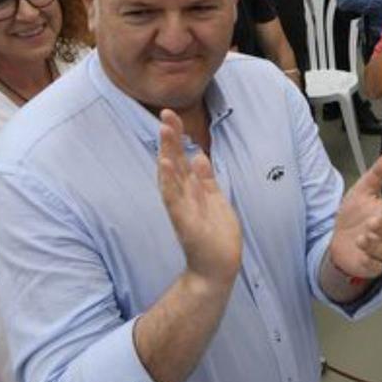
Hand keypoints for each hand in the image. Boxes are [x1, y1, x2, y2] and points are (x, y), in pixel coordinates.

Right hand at [157, 110, 241, 286]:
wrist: (217, 268)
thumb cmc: (216, 235)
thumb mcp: (215, 200)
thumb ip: (205, 179)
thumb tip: (199, 156)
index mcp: (192, 190)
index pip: (182, 158)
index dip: (177, 137)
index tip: (171, 115)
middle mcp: (184, 196)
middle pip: (175, 162)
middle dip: (170, 139)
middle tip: (165, 114)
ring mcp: (182, 208)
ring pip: (171, 177)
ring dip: (167, 154)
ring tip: (164, 132)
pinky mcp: (184, 222)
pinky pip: (173, 199)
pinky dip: (169, 182)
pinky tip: (165, 165)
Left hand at [327, 152, 381, 278]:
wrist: (338, 239)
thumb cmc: (353, 216)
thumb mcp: (362, 191)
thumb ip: (377, 174)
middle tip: (372, 222)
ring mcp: (381, 250)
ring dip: (374, 244)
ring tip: (362, 237)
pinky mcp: (372, 264)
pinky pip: (376, 265)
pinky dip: (368, 259)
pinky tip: (360, 252)